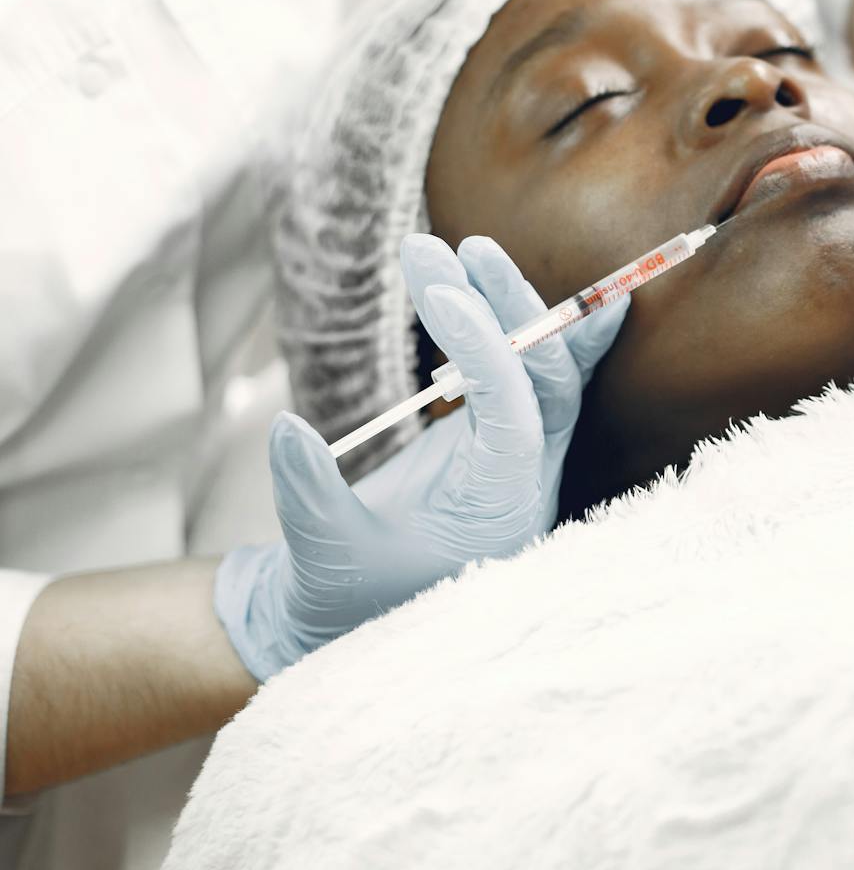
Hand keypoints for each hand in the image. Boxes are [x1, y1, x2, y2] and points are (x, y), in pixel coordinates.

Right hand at [214, 235, 626, 680]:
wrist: (360, 619)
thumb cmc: (345, 595)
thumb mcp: (320, 550)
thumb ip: (307, 492)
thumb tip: (288, 428)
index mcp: (499, 509)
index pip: (513, 415)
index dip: (485, 349)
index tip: (443, 291)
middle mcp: (528, 480)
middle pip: (548, 381)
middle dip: (508, 310)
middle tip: (453, 250)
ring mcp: (522, 458)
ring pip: (546, 372)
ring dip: (512, 309)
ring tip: (462, 251)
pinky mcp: (502, 441)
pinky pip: (534, 378)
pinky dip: (538, 331)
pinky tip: (540, 286)